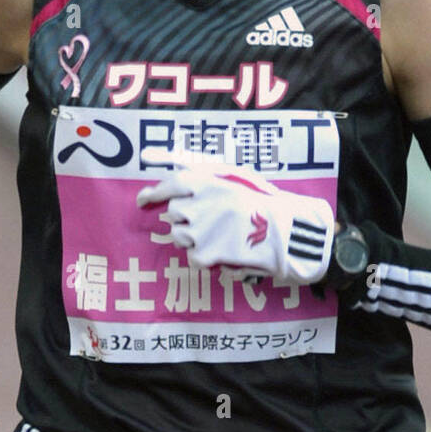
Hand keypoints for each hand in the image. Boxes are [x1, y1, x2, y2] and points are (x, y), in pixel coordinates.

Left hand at [136, 146, 334, 284]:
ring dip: (193, 237)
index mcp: (210, 182)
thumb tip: (178, 174)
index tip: (143, 200)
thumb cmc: (267, 205)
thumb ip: (209, 177)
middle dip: (184, 217)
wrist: (287, 234)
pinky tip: (223, 253)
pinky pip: (192, 257)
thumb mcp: (240, 180)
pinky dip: (204, 257)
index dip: (154, 192)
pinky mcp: (206, 253)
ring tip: (220, 237)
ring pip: (179, 235)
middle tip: (204, 222)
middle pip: (174, 212)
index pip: (172, 183)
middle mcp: (200, 204)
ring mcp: (200, 230)